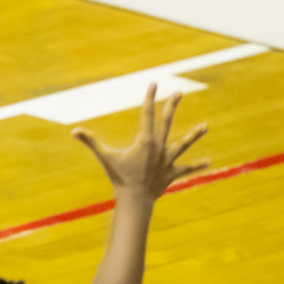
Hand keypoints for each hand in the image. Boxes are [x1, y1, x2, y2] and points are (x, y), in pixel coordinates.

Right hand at [72, 85, 207, 200]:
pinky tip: (209, 161)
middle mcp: (159, 147)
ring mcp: (168, 160)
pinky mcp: (173, 172)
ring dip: (194, 135)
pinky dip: (197, 165)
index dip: (150, 97)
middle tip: (179, 92)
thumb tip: (74, 131)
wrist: (135, 200)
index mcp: (145, 140)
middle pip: (167, 122)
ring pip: (183, 144)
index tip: (153, 84)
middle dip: (172, 106)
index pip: (147, 113)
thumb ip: (91, 142)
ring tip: (205, 126)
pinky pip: (187, 168)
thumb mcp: (105, 157)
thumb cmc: (119, 177)